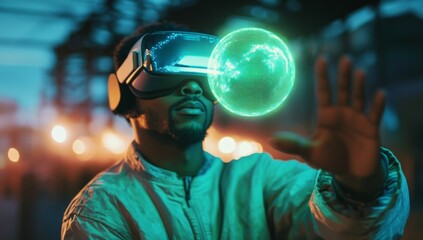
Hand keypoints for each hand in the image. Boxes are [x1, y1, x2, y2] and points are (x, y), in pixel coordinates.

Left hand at [270, 56, 385, 196]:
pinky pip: (375, 114)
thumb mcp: (310, 153)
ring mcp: (357, 119)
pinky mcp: (371, 129)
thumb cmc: (329, 160)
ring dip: (359, 86)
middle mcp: (342, 113)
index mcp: (326, 115)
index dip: (322, 76)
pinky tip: (380, 93)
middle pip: (342, 91)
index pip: (323, 92)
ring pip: (358, 98)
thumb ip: (294, 145)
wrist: (351, 173)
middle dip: (343, 76)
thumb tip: (271, 140)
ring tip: (360, 71)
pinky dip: (377, 105)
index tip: (321, 59)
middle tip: (344, 59)